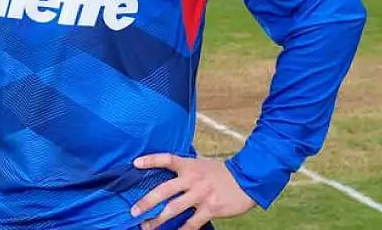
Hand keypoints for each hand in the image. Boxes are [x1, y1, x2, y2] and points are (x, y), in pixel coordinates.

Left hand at [129, 154, 255, 229]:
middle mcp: (193, 179)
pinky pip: (192, 223)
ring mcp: (201, 194)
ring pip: (174, 209)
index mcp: (190, 165)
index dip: (151, 160)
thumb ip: (186, 170)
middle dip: (147, 202)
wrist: (248, 179)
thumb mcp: (202, 165)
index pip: (167, 159)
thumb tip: (169, 175)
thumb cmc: (222, 173)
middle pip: (164, 190)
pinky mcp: (211, 208)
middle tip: (134, 211)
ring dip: (158, 220)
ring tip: (146, 226)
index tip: (135, 163)